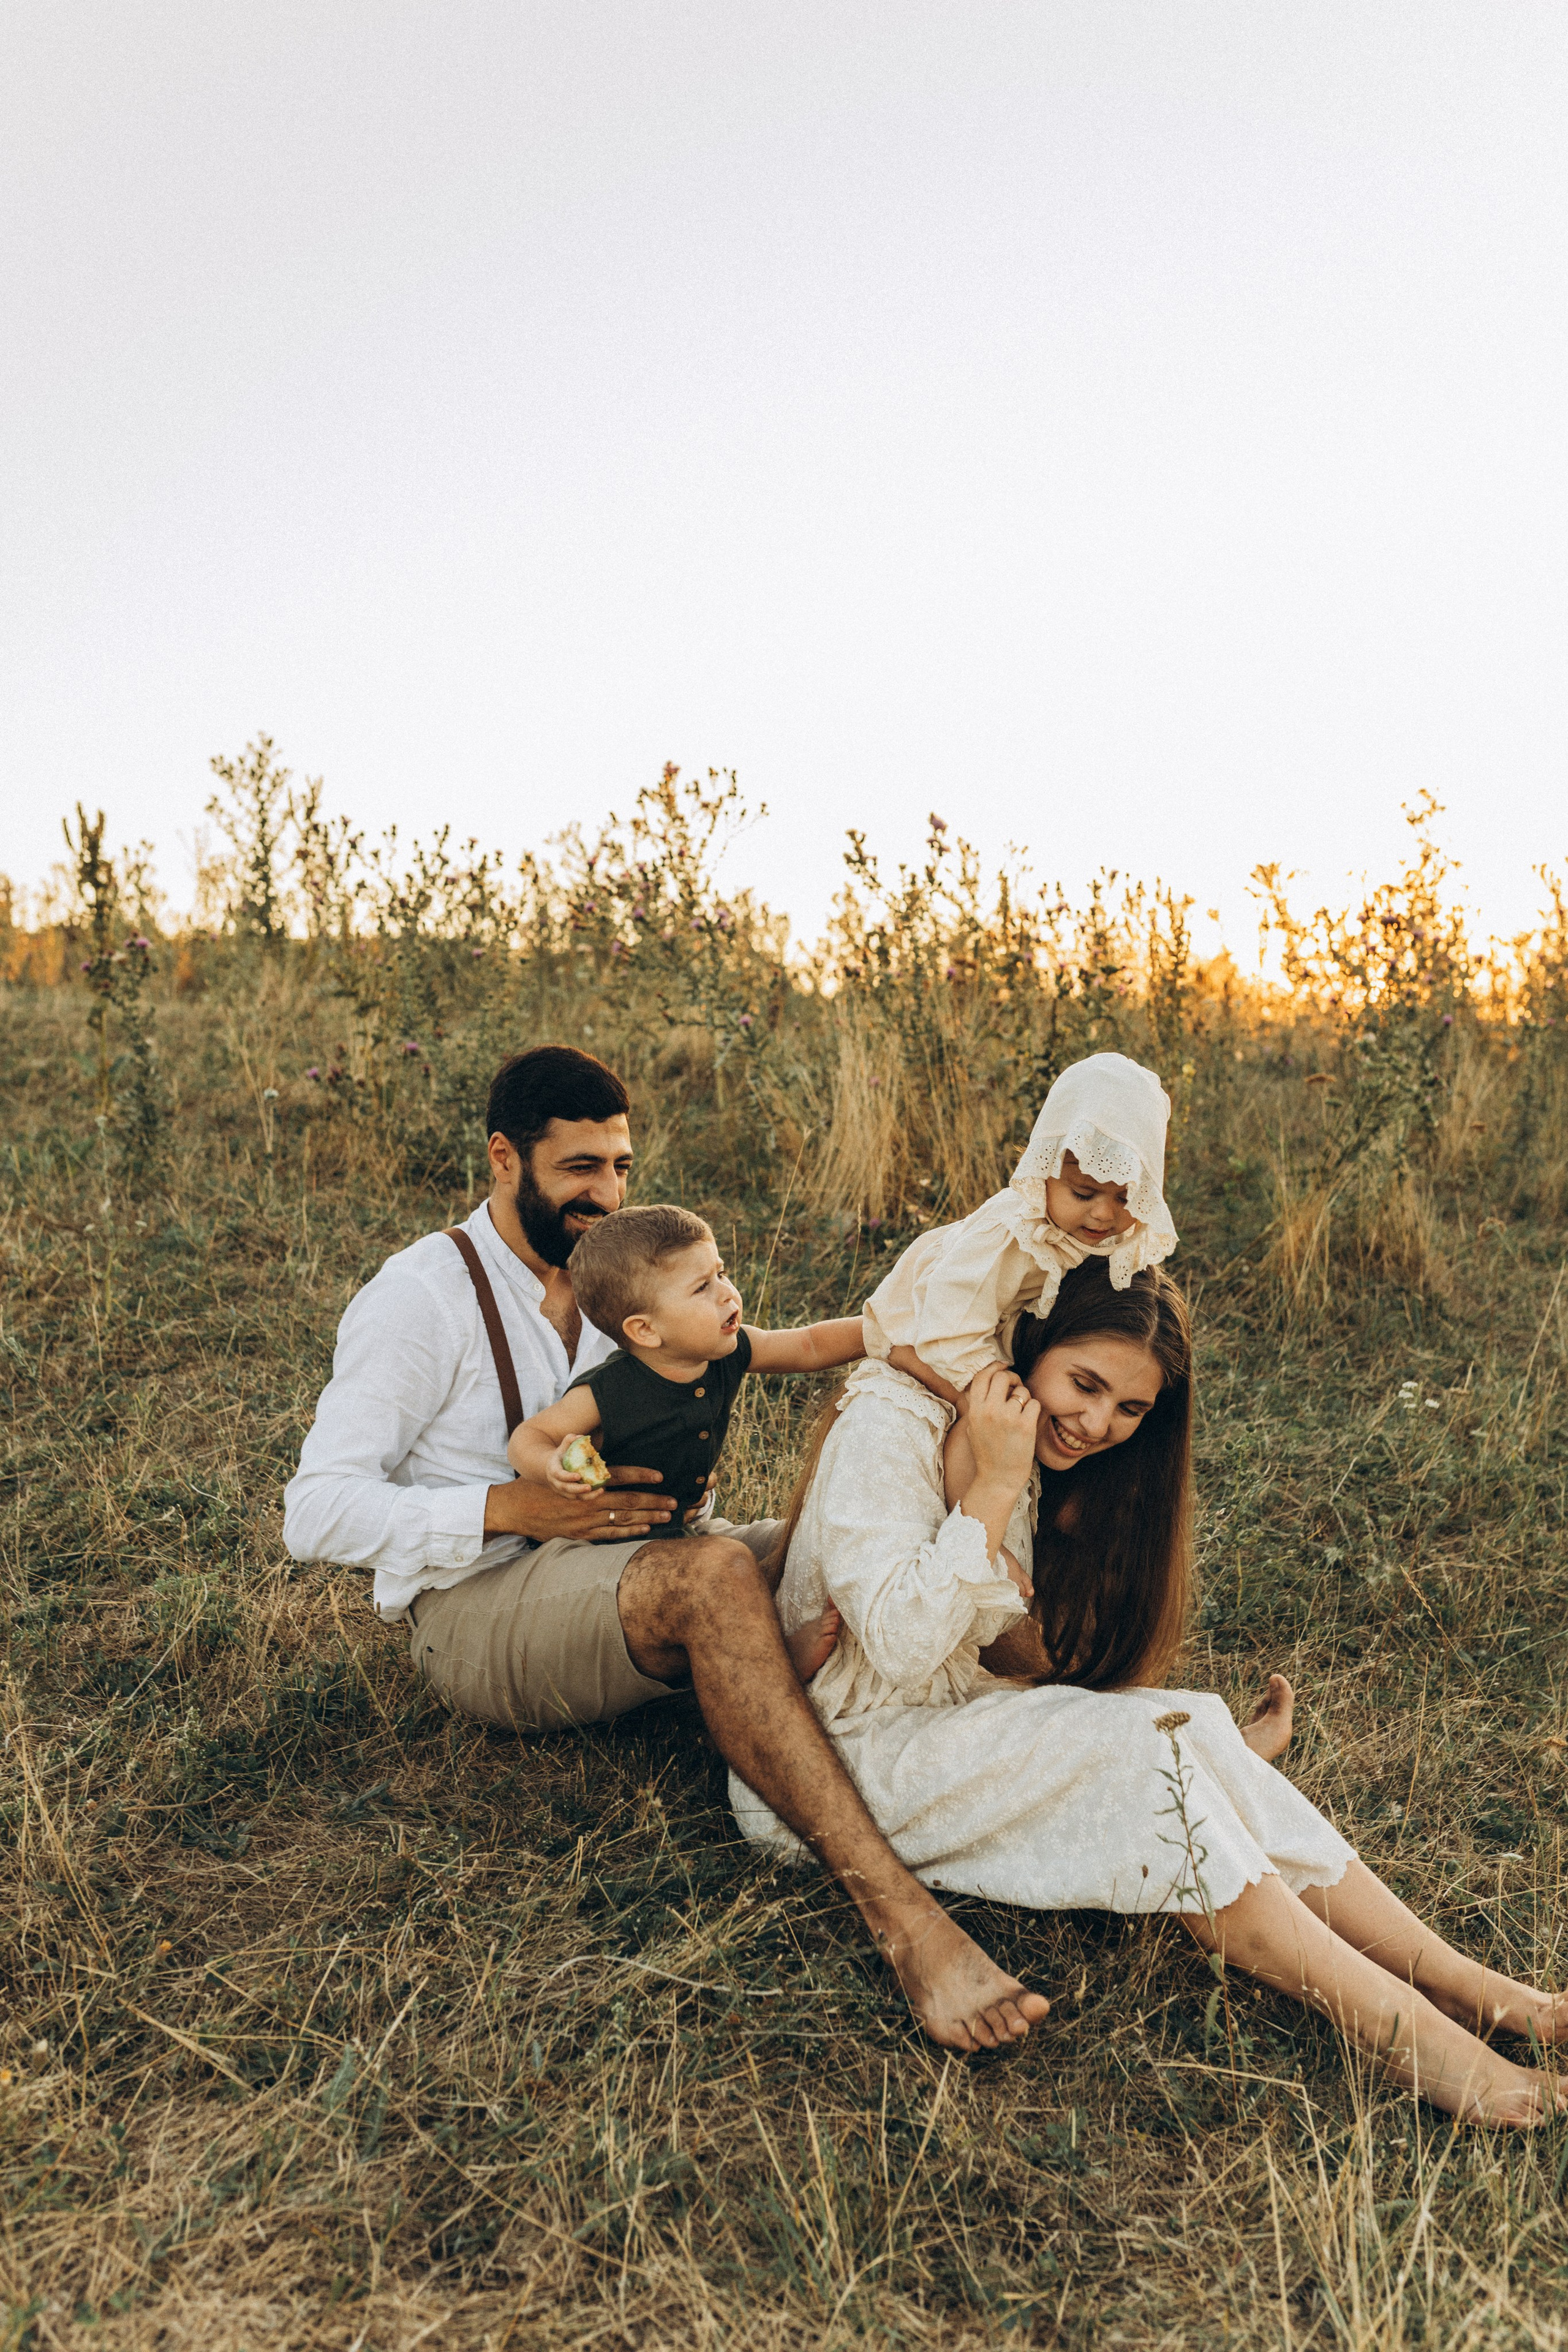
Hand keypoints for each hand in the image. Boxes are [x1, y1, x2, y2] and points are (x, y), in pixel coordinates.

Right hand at [484, 1466, 677, 1543]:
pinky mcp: (581, 1535)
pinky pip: (610, 1535)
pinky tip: (645, 1529)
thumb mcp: (557, 1463)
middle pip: (628, 1502)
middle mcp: (588, 1502)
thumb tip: (589, 1435)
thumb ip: (578, 1453)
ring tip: (667, 1516)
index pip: (618, 1477)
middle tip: (675, 1502)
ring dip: (647, 1518)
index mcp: (584, 1482)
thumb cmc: (537, 1482)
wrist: (514, 1509)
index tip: (661, 1477)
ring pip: (623, 1520)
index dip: (641, 1476)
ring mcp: (585, 1521)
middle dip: (653, 1502)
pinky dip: (629, 1533)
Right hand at [545, 1438, 596, 1497]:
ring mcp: (561, 1490)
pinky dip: (588, 1497)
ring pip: (573, 1496)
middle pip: (566, 1488)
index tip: (578, 1476)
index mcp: (553, 1470)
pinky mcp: (567, 1495)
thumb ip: (569, 1440)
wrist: (550, 1469)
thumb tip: (581, 1436)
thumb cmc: (560, 1455)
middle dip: (578, 1489)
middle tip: (589, 1487)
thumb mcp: (562, 1447)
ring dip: (586, 1496)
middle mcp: (555, 1482)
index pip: (559, 1475)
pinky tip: (599, 1491)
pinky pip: (578, 1498)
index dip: (568, 1477)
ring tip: (600, 1491)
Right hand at [964, 1363, 1038, 1490]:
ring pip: (1022, 1390)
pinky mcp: (1026, 1426)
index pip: (981, 1376)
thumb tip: (988, 1381)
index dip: (993, 1367)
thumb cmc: (987, 1453)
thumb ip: (978, 1405)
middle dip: (1012, 1378)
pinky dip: (1034, 1410)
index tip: (1003, 1366)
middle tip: (1015, 1387)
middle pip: (1002, 1377)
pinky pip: (1035, 1404)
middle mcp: (990, 1411)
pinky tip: (1029, 1421)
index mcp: (975, 1410)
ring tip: (1021, 1412)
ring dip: (1025, 1398)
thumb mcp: (973, 1427)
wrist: (998, 1478)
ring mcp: (1008, 1418)